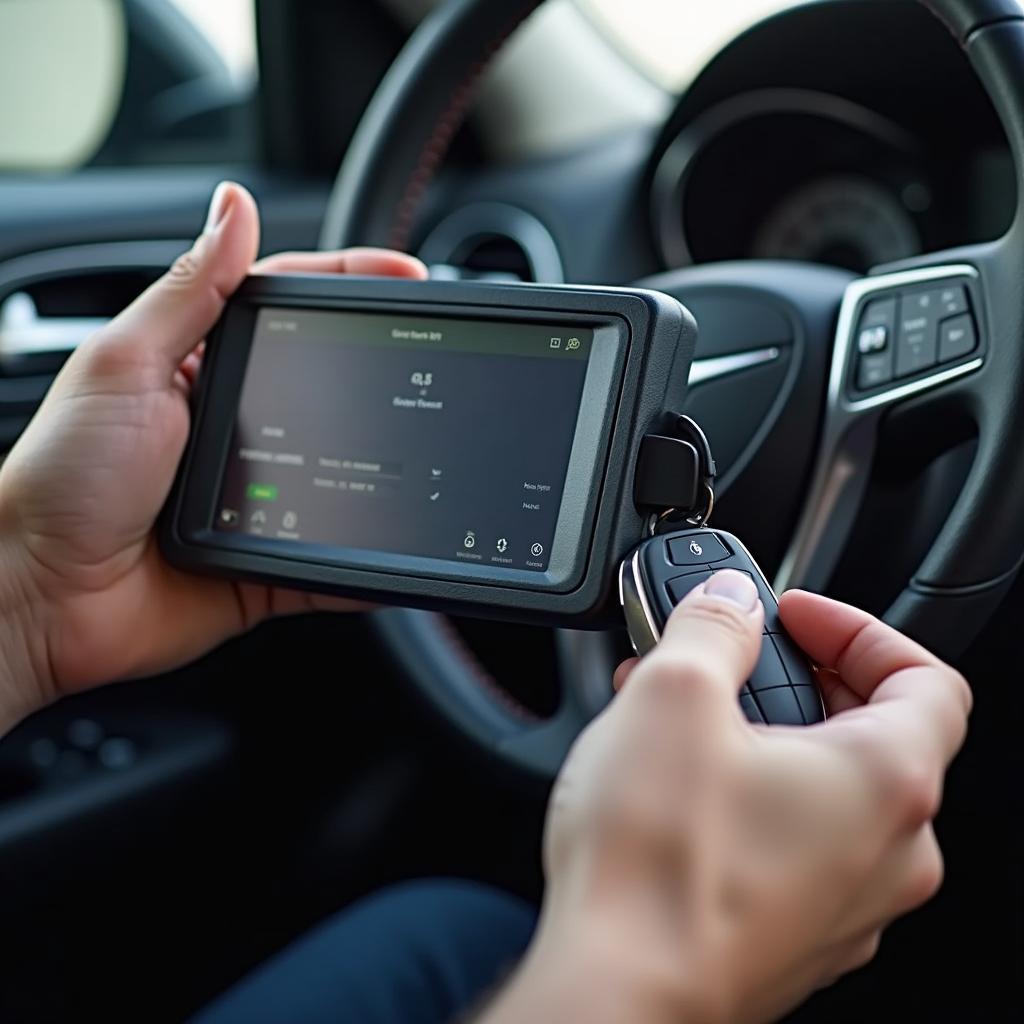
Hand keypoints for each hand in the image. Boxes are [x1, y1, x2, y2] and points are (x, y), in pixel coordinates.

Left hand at [0, 182, 426, 726]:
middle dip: (383, 371)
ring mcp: (259, 496)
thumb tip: (233, 206)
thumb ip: (188, 291)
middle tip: (433, 357)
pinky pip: (332, 557)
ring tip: (428, 446)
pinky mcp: (268, 560)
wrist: (42, 595)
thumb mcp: (126, 363)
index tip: (409, 278)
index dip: (352, 285)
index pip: (290, 308)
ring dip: (383, 462)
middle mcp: (236, 426)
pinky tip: (399, 541)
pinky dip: (365, 556)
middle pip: (329, 386)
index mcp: (203, 367)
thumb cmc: (63, 475)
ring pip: (342, 471)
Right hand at [482, 572, 969, 1023]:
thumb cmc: (657, 866)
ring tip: (684, 719)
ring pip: (826, 792)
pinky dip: (750, 796)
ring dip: (764, 737)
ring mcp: (845, 905)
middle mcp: (885, 853)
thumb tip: (729, 601)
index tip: (795, 618)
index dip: (858, 630)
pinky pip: (793, 844)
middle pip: (875, 734)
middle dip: (795, 680)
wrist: (616, 995)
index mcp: (885, 783)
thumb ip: (713, 627)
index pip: (925, 678)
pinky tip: (678, 784)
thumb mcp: (674, 696)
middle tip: (730, 661)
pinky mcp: (794, 936)